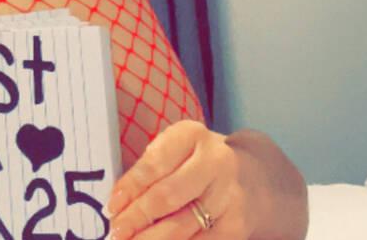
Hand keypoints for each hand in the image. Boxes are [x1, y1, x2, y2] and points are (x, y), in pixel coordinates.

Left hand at [106, 120, 251, 238]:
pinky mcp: (237, 227)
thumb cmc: (200, 163)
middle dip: (136, 218)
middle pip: (167, 196)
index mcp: (193, 136)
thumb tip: (120, 201)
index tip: (111, 206)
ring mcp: (228, 197)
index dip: (130, 187)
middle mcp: (215, 162)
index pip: (155, 163)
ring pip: (181, 227)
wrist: (254, 177)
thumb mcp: (179, 150)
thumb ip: (152, 168)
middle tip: (116, 232)